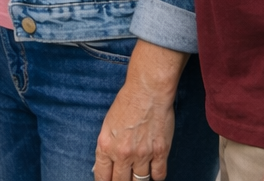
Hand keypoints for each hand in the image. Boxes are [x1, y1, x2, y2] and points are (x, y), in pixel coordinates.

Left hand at [94, 40, 186, 180]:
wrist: (147, 92)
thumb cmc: (126, 103)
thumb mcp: (107, 125)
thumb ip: (106, 147)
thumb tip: (104, 166)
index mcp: (106, 145)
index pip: (102, 176)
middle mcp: (123, 153)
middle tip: (123, 178)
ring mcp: (143, 154)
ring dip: (138, 179)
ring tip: (137, 175)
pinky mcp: (160, 152)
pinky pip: (159, 175)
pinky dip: (156, 175)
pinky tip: (153, 170)